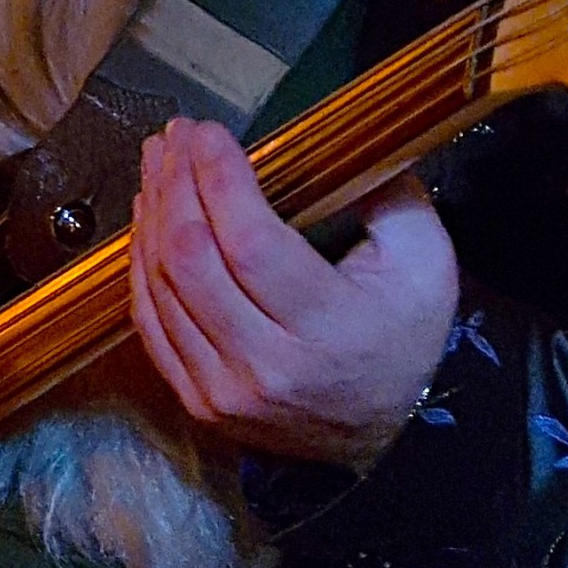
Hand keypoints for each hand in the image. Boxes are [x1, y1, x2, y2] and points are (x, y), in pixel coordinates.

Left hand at [130, 118, 458, 468]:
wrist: (385, 436)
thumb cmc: (403, 337)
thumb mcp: (425, 261)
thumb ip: (388, 194)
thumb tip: (333, 138)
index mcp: (328, 330)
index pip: (250, 242)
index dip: (218, 177)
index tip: (209, 131)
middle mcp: (267, 368)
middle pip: (192, 259)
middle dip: (176, 182)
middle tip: (176, 134)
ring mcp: (224, 392)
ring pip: (161, 286)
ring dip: (153, 213)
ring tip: (159, 161)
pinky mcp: (197, 402)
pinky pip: (150, 323)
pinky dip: (142, 263)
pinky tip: (149, 216)